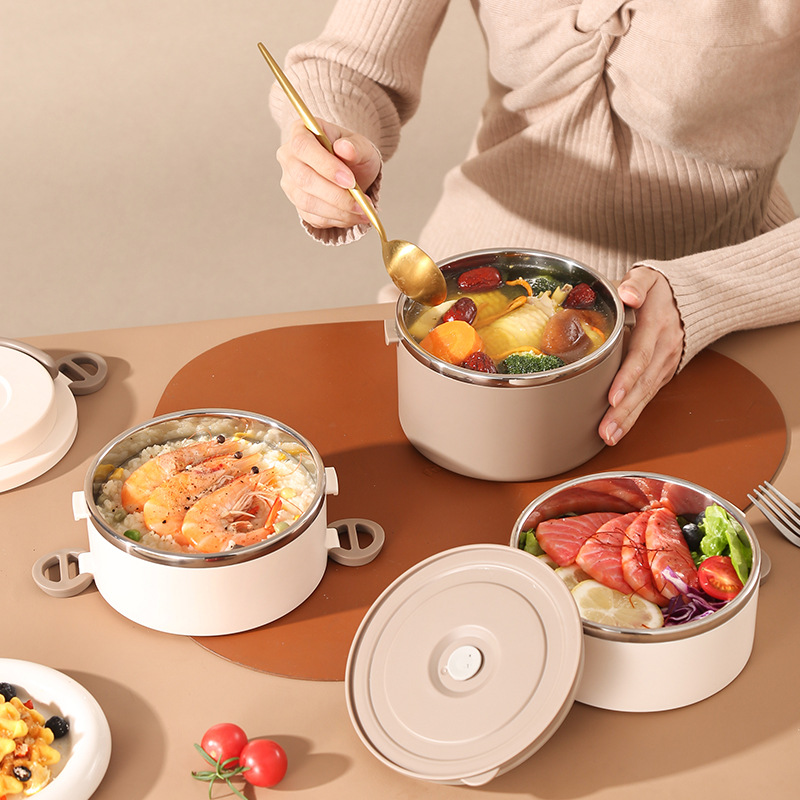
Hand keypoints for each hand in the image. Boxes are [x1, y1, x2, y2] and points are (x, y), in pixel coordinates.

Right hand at [276, 118, 380, 228]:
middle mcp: (289, 157)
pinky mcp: (297, 204)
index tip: (350, 181)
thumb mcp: (362, 146)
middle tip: (361, 202)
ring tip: (363, 211)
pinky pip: (313, 217)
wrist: (351, 172)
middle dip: (335, 194)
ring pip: (307, 202)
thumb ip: (356, 147)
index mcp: (300, 132)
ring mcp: (290, 183)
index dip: (326, 166)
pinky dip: (336, 220)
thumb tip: (346, 148)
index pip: (303, 146)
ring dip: (338, 211)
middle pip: (304, 179)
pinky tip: (354, 216)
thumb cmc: (353, 154)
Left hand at [599, 267, 683, 444]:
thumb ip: (637, 282)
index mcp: (656, 326)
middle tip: (606, 430)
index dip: (627, 377)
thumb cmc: (658, 289)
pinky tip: (617, 430)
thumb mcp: (647, 276)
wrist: (690, 298)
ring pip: (646, 395)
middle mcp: (663, 349)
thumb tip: (628, 292)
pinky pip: (647, 396)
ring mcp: (664, 364)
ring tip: (609, 436)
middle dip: (624, 410)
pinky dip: (633, 415)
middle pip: (642, 384)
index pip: (640, 356)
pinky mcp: (661, 373)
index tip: (613, 396)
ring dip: (627, 418)